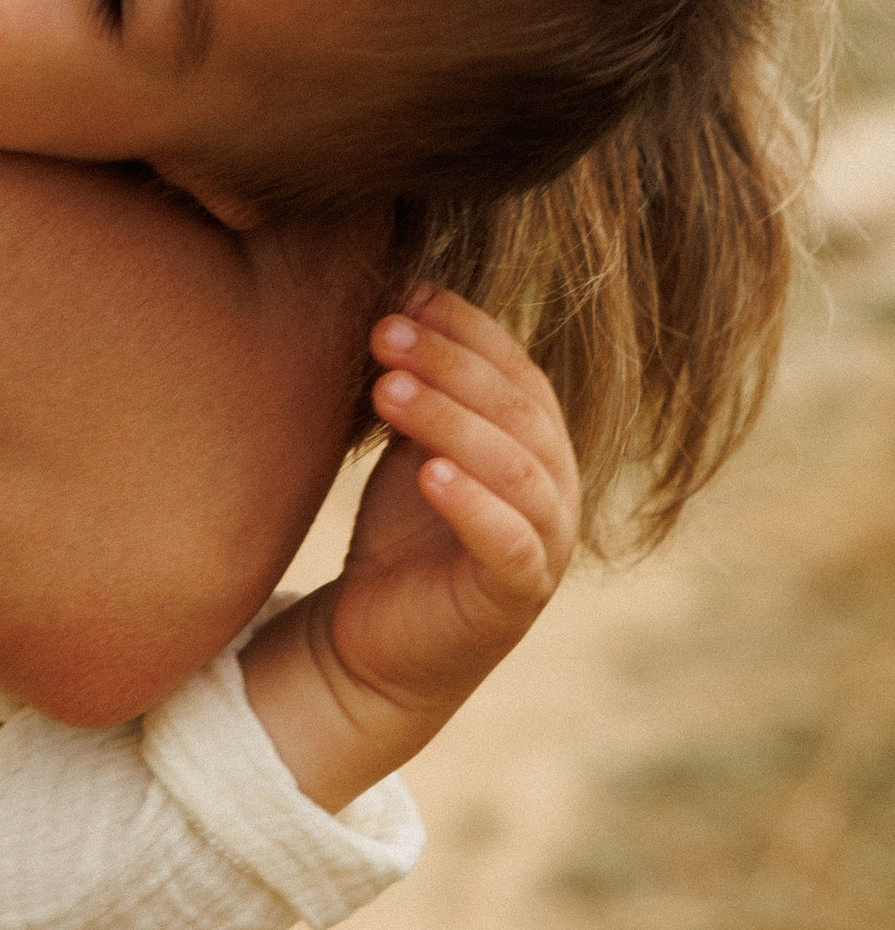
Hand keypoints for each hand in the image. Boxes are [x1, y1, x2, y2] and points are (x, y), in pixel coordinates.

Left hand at [237, 291, 579, 814]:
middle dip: (451, 363)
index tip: (406, 293)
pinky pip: (510, 547)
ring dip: (453, 421)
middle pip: (519, 410)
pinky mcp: (513, 600)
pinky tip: (430, 475)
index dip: (468, 327)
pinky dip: (476, 506)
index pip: (517, 368)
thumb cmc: (398, 531)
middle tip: (382, 332)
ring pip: (518, 469)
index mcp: (536, 442)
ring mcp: (543, 547)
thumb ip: (419, 379)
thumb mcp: (408, 440)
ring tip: (387, 388)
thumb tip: (400, 287)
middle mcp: (555, 489)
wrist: (373, 642)